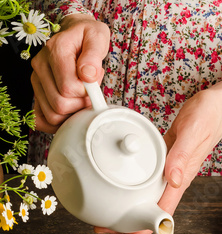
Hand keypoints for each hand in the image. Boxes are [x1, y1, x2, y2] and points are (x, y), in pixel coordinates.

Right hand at [31, 14, 109, 132]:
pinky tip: (69, 113)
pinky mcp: (36, 93)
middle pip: (59, 105)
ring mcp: (36, 81)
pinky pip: (42, 120)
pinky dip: (58, 122)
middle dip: (79, 106)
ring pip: (51, 116)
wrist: (75, 35)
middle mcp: (40, 65)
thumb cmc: (88, 37)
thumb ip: (94, 54)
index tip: (92, 86)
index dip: (85, 94)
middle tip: (88, 95)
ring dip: (71, 114)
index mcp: (55, 50)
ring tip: (79, 99)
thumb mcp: (97, 37)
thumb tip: (87, 74)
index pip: (68, 88)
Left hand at [95, 76, 221, 233]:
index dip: (144, 228)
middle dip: (129, 222)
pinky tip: (122, 186)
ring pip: (148, 195)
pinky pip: (148, 180)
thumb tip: (174, 180)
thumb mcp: (192, 132)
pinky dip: (133, 187)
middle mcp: (175, 178)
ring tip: (108, 213)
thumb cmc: (208, 115)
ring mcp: (169, 170)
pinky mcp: (165, 159)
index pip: (162, 210)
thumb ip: (182, 156)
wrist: (216, 104)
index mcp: (181, 177)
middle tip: (104, 229)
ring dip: (129, 206)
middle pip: (151, 208)